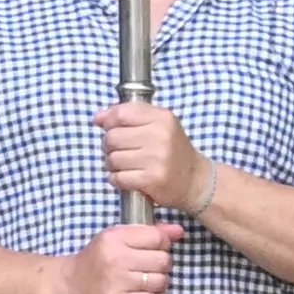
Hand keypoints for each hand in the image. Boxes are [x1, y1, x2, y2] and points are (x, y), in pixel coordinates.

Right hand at [51, 221, 182, 293]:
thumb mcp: (116, 238)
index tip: (157, 248)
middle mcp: (115, 259)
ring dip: (160, 282)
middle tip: (154, 266)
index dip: (164, 244)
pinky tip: (145, 293)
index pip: (157, 238)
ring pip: (160, 281)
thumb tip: (179, 231)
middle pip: (162, 260)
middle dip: (164, 264)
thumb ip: (148, 232)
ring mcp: (117, 282)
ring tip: (149, 281)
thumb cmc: (95, 259)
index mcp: (114, 238)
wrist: (68, 285)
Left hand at [95, 101, 212, 211]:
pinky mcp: (152, 179)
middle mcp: (161, 136)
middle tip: (119, 150)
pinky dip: (116, 178)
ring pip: (113, 158)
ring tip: (124, 165)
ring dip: (112, 164)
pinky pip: (118, 177)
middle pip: (113, 137)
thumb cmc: (172, 149)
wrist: (194, 179)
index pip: (121, 114)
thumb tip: (98, 118)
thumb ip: (129, 115)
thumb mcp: (159, 123)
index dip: (108, 121)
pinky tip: (126, 176)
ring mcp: (157, 159)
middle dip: (109, 146)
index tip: (108, 127)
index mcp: (162, 118)